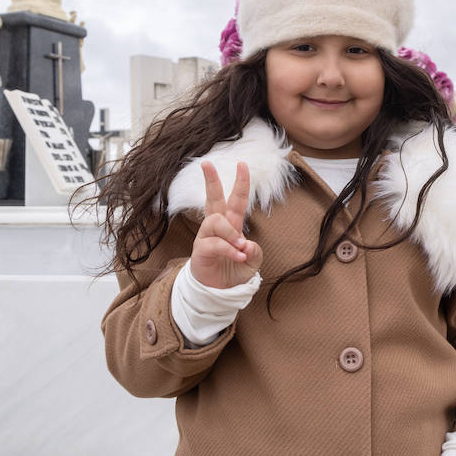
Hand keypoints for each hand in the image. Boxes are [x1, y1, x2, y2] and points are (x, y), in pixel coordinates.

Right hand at [190, 161, 262, 288]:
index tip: (242, 164)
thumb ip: (255, 251)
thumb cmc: (233, 272)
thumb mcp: (252, 262)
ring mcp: (206, 236)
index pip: (236, 199)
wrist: (219, 292)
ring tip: (240, 247)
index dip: (240, 183)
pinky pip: (215, 243)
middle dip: (211, 180)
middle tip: (206, 163)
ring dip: (231, 233)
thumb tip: (247, 243)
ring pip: (216, 221)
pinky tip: (238, 256)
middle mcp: (217, 227)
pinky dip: (229, 249)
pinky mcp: (200, 249)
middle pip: (213, 198)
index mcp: (232, 225)